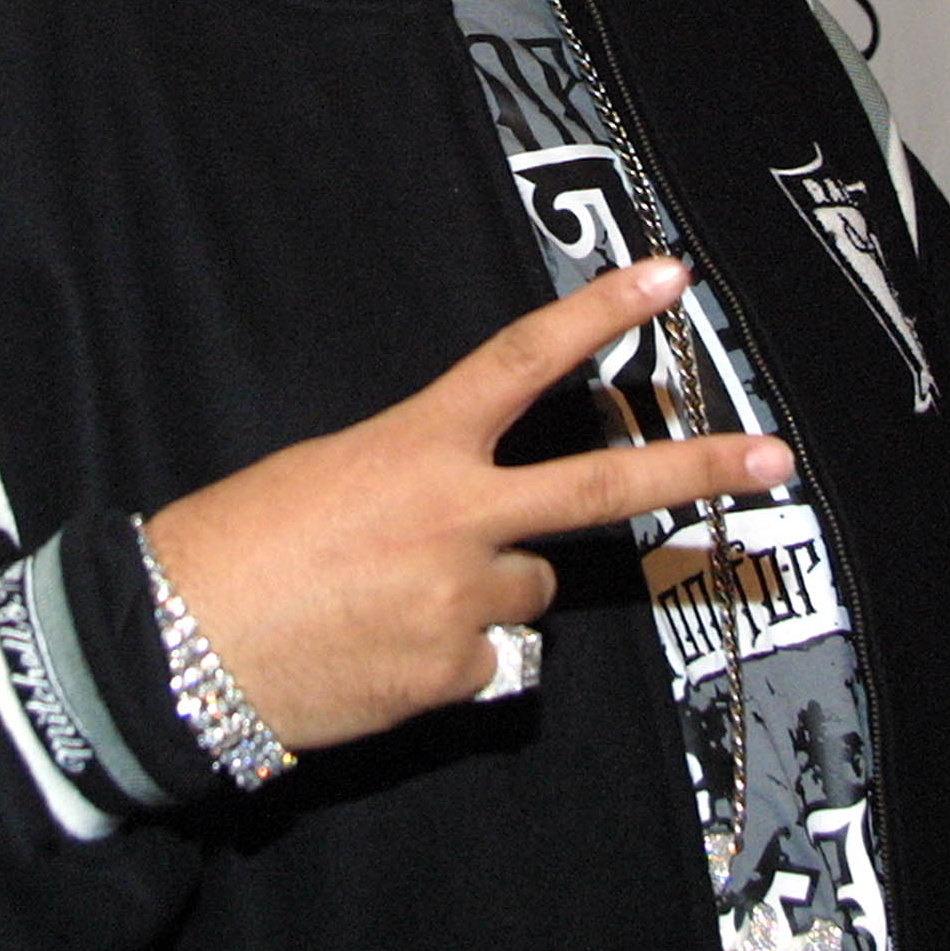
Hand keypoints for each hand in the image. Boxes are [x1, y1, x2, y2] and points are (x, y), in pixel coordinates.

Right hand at [141, 256, 792, 750]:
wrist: (173, 648)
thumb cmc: (234, 547)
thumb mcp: (327, 472)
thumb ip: (422, 480)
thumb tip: (477, 519)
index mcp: (415, 445)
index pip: (522, 361)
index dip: (599, 313)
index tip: (667, 275)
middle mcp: (456, 516)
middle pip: (603, 488)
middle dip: (699, 468)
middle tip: (776, 456)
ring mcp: (466, 600)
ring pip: (530, 586)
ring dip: (489, 591)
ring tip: (396, 600)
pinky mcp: (459, 675)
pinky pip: (495, 660)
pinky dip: (459, 658)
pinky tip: (389, 654)